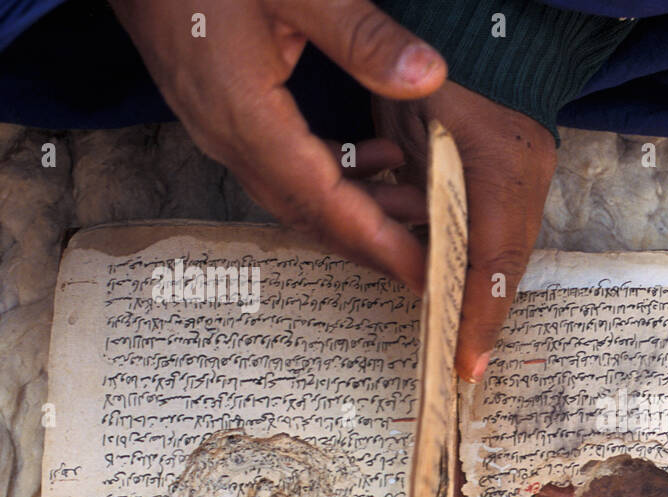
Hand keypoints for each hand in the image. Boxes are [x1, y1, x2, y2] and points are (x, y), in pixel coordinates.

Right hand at [108, 0, 445, 290]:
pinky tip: (378, 158)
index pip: (323, 201)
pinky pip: (284, 162)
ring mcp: (220, 124)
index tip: (422, 273)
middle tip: (432, 268)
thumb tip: (427, 77)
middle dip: (374, 245)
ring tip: (420, 211)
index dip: (379, 242)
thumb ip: (360, 36)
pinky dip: (335, 172)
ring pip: (298, 193)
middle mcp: (227, 134)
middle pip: (309, 214)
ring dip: (358, 210)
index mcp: (244, 114)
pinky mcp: (224, 108)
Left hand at [373, 82, 557, 381]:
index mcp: (503, 169)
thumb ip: (418, 194)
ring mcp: (524, 180)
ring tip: (456, 334)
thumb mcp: (413, 125)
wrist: (470, 33)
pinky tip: (444, 281)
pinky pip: (486, 232)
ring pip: (494, 253)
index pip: (494, 259)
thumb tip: (423, 272)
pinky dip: (465, 259)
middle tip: (461, 361)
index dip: (480, 315)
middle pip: (502, 266)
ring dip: (471, 288)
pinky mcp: (512, 180)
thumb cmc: (432, 73)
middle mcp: (523, 180)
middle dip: (478, 314)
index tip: (467, 362)